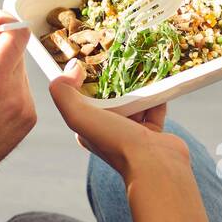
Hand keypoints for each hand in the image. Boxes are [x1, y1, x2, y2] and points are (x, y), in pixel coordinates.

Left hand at [49, 60, 188, 181]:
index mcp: (88, 129)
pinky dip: (156, 94)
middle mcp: (108, 132)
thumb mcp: (79, 116)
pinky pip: (154, 107)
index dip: (83, 79)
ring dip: (135, 85)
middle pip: (108, 98)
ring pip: (132, 101)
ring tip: (137, 62)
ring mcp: (132, 133)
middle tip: (116, 56)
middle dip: (112, 79)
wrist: (156, 166)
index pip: (81, 99)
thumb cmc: (115, 141)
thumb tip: (72, 67)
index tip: (89, 59)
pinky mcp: (153, 132)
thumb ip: (63, 92)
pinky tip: (157, 78)